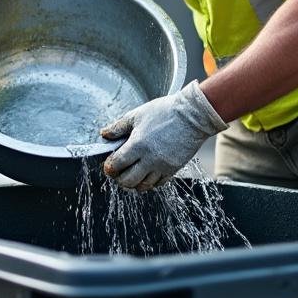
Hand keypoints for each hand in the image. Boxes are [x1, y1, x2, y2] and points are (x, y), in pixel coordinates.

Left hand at [100, 81, 228, 189]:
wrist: (193, 115)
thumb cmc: (165, 112)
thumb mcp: (137, 115)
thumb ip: (118, 127)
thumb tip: (104, 134)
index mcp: (138, 145)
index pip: (117, 164)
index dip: (109, 167)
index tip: (108, 164)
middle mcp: (150, 159)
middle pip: (127, 180)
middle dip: (118, 178)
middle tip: (117, 172)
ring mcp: (162, 166)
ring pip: (142, 185)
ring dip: (133, 182)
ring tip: (130, 174)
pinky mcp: (173, 169)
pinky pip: (157, 184)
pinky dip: (148, 182)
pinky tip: (145, 174)